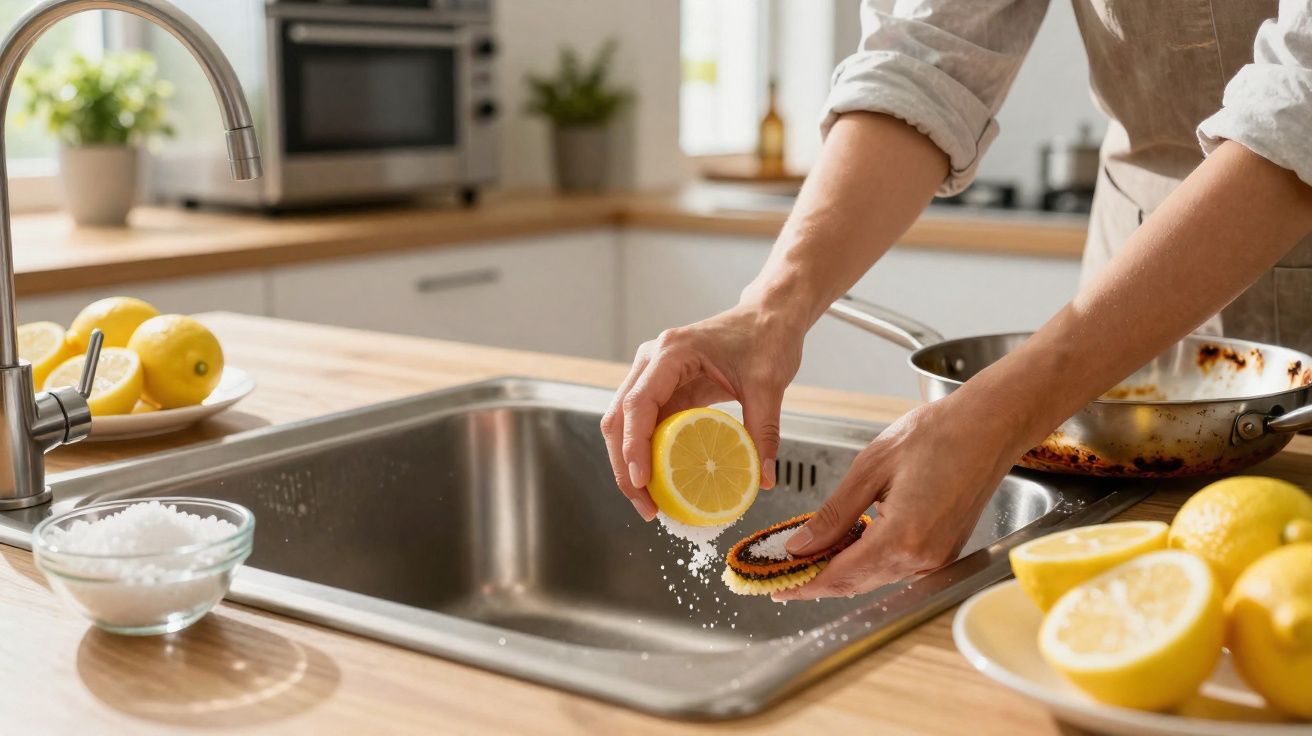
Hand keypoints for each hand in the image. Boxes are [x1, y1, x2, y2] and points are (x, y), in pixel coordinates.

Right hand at [601, 302, 805, 520]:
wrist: (768, 316)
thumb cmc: (766, 337)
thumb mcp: (768, 385)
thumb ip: (764, 431)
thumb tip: (765, 478)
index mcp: (672, 352)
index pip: (639, 403)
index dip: (634, 445)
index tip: (642, 481)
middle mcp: (652, 361)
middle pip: (619, 417)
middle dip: (624, 465)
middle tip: (645, 505)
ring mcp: (653, 374)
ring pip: (624, 423)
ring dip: (629, 463)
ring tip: (648, 502)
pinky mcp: (663, 388)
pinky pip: (645, 424)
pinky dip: (647, 454)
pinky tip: (660, 482)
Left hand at [772, 391, 1030, 600]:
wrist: (990, 425)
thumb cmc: (936, 435)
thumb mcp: (870, 468)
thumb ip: (834, 514)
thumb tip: (802, 544)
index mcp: (901, 538)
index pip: (840, 576)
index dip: (805, 585)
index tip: (777, 588)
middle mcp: (922, 558)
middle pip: (857, 583)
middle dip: (818, 579)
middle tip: (785, 570)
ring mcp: (937, 558)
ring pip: (876, 577)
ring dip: (843, 570)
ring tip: (810, 553)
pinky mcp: (945, 551)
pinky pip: (897, 567)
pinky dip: (868, 561)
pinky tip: (849, 543)